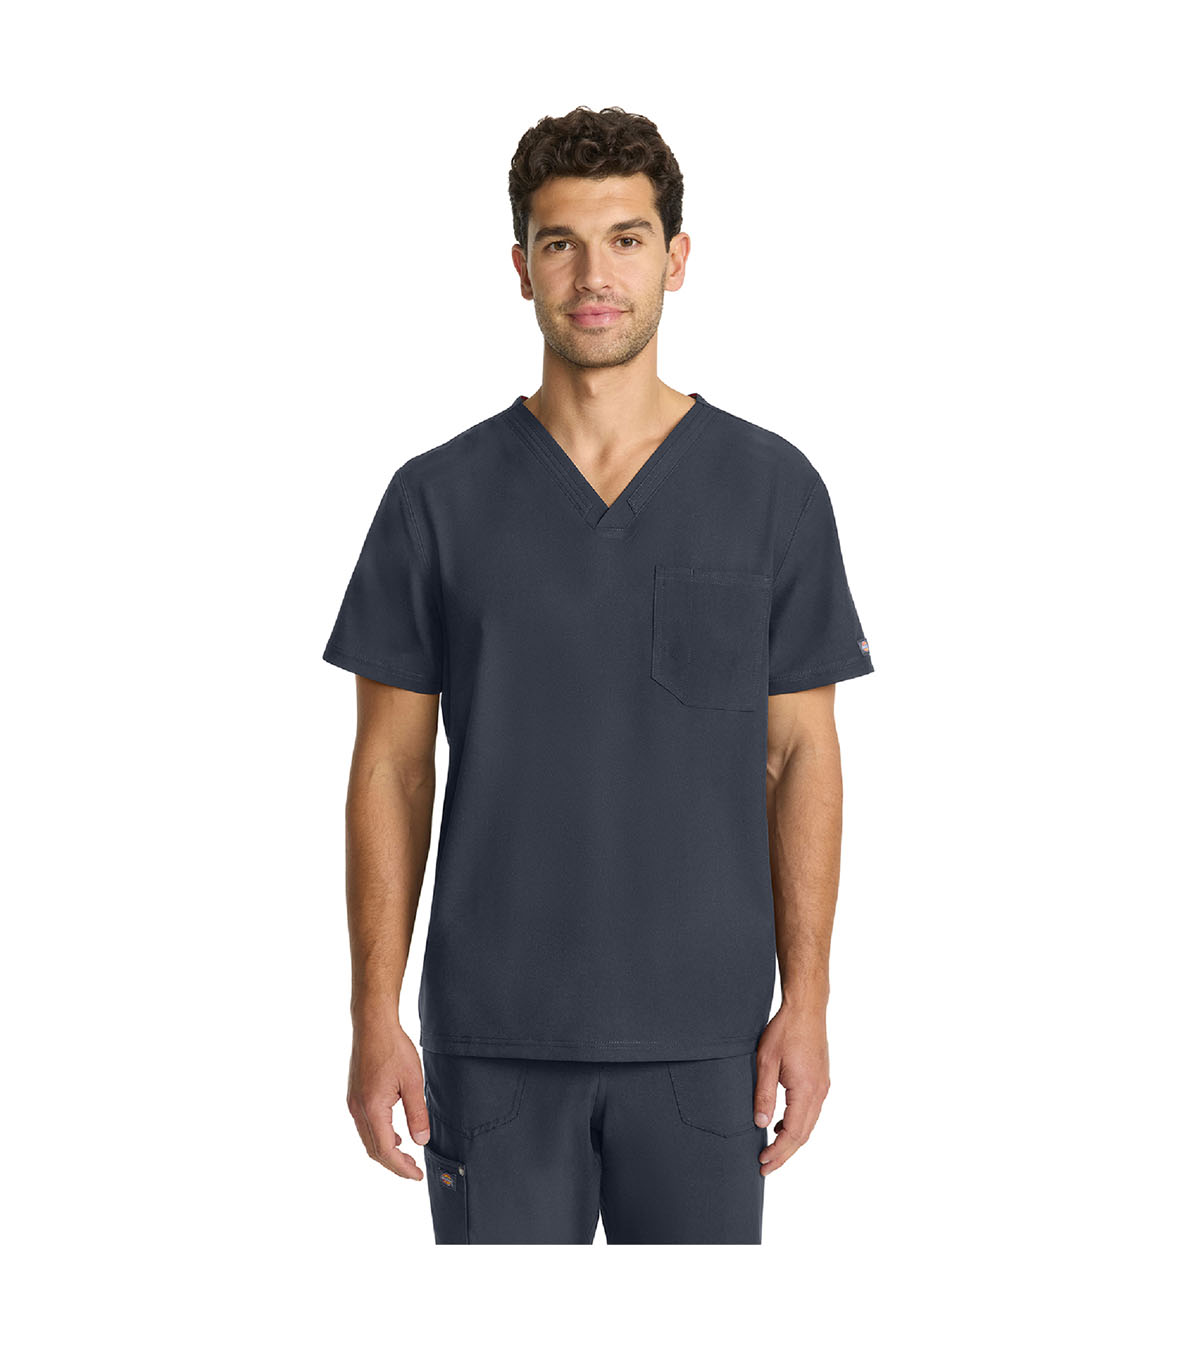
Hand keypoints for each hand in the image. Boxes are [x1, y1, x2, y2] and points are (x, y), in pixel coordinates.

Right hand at [346, 1017, 430, 1179]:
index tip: (416, 1175)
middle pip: (373, 1150)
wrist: (373, 1024)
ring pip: (367, 1139)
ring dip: (386, 1150)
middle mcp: (358, 1109)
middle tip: (413, 1170)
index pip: (385, 1150)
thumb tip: (421, 1141)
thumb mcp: (413, 1081)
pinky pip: (365, 1126)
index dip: (401, 1167)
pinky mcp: (355, 1096)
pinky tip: (395, 1133)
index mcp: (373, 1108)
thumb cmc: (393, 1048)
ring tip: (407, 1155)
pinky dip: (379, 1136)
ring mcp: (353, 1102)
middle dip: (393, 1164)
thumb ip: (417, 1114)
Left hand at [753, 1005, 830, 1174]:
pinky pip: (811, 1111)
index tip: (763, 1163)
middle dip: (785, 1153)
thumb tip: (761, 1124)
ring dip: (791, 1140)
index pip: (794, 1133)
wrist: (806, 1008)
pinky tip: (782, 1123)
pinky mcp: (821, 1079)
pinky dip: (798, 1124)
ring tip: (772, 1150)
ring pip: (809, 1124)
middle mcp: (819, 1092)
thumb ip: (764, 1094)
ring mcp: (823, 1086)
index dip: (779, 1152)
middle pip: (803, 1134)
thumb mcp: (766, 1062)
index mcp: (806, 1091)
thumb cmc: (785, 1031)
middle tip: (766, 1166)